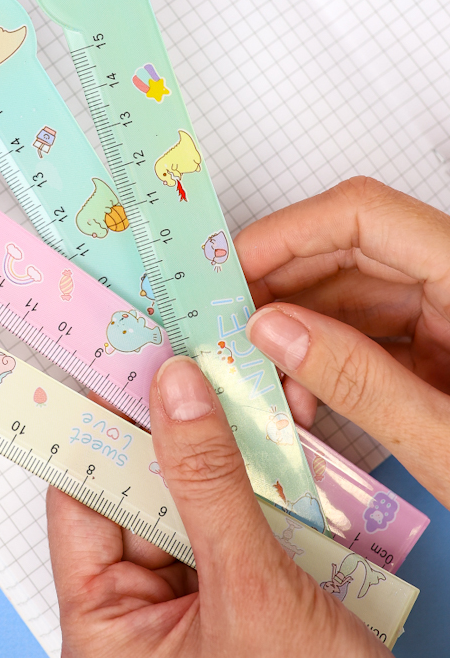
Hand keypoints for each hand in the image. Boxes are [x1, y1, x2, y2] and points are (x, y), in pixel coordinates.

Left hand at [48, 357, 393, 657]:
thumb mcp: (250, 592)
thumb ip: (208, 484)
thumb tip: (173, 388)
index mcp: (104, 626)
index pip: (82, 499)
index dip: (100, 426)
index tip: (123, 365)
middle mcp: (139, 612)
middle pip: (143, 489)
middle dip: (177, 425)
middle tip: (194, 357)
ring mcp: (193, 602)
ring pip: (196, 497)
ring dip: (228, 445)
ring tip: (245, 381)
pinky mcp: (241, 595)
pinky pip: (239, 519)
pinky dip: (263, 478)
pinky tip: (283, 430)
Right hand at [236, 176, 449, 507]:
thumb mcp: (448, 441)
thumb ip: (357, 380)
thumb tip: (270, 330)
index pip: (362, 216)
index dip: (285, 234)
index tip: (230, 273)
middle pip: (347, 249)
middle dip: (280, 289)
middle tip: (232, 330)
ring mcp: (448, 310)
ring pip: (349, 290)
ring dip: (297, 330)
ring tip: (269, 380)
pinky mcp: (439, 341)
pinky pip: (366, 328)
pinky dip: (323, 356)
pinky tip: (303, 394)